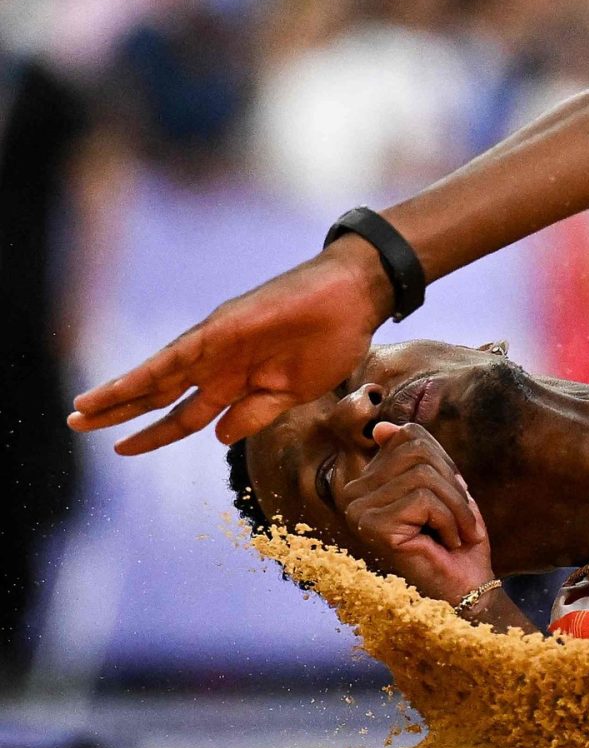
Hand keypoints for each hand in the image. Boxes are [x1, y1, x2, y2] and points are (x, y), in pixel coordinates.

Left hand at [69, 239, 391, 453]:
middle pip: (159, 395)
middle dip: (119, 412)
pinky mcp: (220, 330)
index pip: (184, 415)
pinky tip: (116, 390)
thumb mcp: (294, 393)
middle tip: (77, 425)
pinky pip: (175, 357)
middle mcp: (218, 366)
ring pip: (157, 377)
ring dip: (118, 395)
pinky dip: (144, 374)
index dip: (153, 434)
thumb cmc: (332, 340)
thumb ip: (256, 414)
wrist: (353, 298)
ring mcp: (216, 347)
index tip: (120, 449)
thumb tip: (218, 437)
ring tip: (81, 411)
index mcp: (237, 384)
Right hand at [336, 424, 493, 601]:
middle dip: (452, 483)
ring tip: (457, 533)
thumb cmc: (456, 539)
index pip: (410, 435)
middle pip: (417, 450)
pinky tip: (446, 544)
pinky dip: (450, 520)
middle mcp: (352, 494)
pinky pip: (423, 500)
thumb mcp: (442, 487)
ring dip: (455, 506)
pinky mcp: (371, 526)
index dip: (445, 462)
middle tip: (461, 518)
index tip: (451, 497)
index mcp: (368, 480)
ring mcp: (357, 510)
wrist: (465, 588)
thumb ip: (417, 454)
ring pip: (423, 474)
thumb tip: (381, 426)